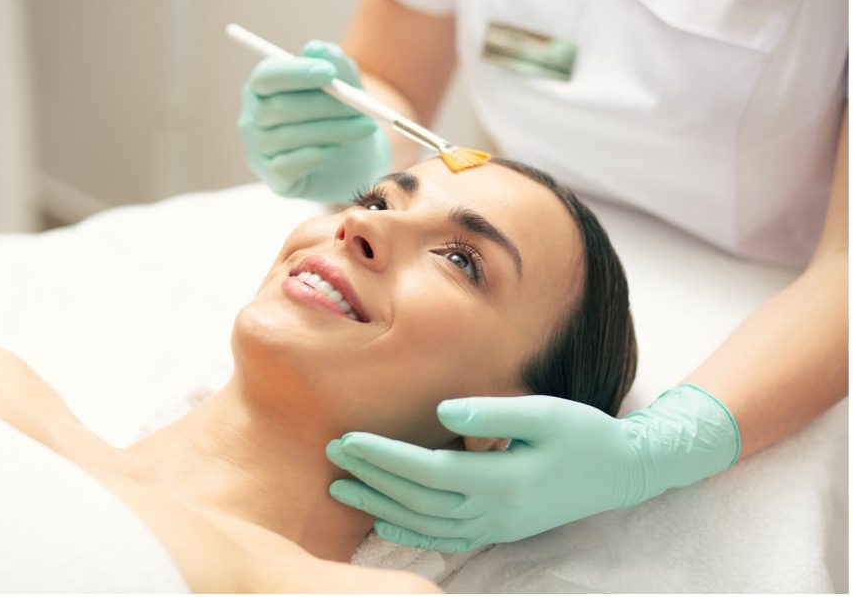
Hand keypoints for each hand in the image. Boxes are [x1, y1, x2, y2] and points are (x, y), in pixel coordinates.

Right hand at [239, 39, 390, 201]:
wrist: (351, 161)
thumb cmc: (341, 115)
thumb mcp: (347, 86)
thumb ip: (336, 64)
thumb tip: (316, 48)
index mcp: (262, 88)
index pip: (267, 76)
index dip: (296, 73)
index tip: (329, 73)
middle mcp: (252, 118)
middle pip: (281, 108)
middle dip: (325, 105)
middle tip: (362, 105)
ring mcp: (258, 151)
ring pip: (290, 137)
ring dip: (333, 130)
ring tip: (366, 127)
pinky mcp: (274, 179)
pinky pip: (289, 166)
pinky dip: (316, 156)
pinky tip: (337, 149)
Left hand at [326, 384, 739, 551]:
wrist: (620, 472)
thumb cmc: (583, 433)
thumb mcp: (544, 412)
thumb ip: (492, 412)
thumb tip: (442, 411)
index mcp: (503, 480)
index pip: (428, 472)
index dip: (384, 458)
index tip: (348, 440)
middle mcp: (495, 511)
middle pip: (418, 498)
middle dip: (372, 477)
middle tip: (332, 455)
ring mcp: (497, 526)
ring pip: (426, 522)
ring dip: (381, 505)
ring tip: (342, 488)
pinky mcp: (499, 529)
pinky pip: (446, 540)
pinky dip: (411, 533)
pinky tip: (385, 523)